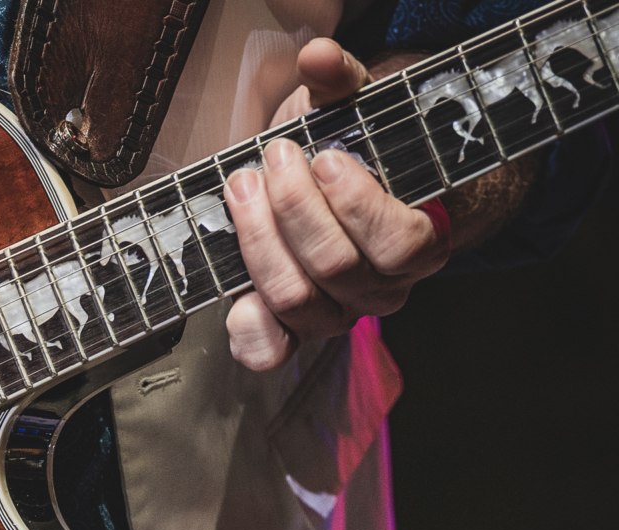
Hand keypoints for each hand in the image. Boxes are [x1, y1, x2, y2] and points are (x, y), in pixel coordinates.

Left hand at [223, 39, 447, 369]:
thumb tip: (319, 56)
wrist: (339, 195)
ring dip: (259, 240)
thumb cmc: (352, 156)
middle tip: (272, 160)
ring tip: (243, 188)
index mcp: (417, 244)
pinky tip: (235, 296)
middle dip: (294, 209)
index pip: (398, 243)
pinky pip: (270, 350)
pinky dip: (248, 328)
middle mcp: (380, 290)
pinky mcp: (289, 330)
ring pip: (295, 299)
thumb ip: (342, 84)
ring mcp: (334, 314)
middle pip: (334, 268)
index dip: (357, 203)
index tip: (327, 158)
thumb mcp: (353, 114)